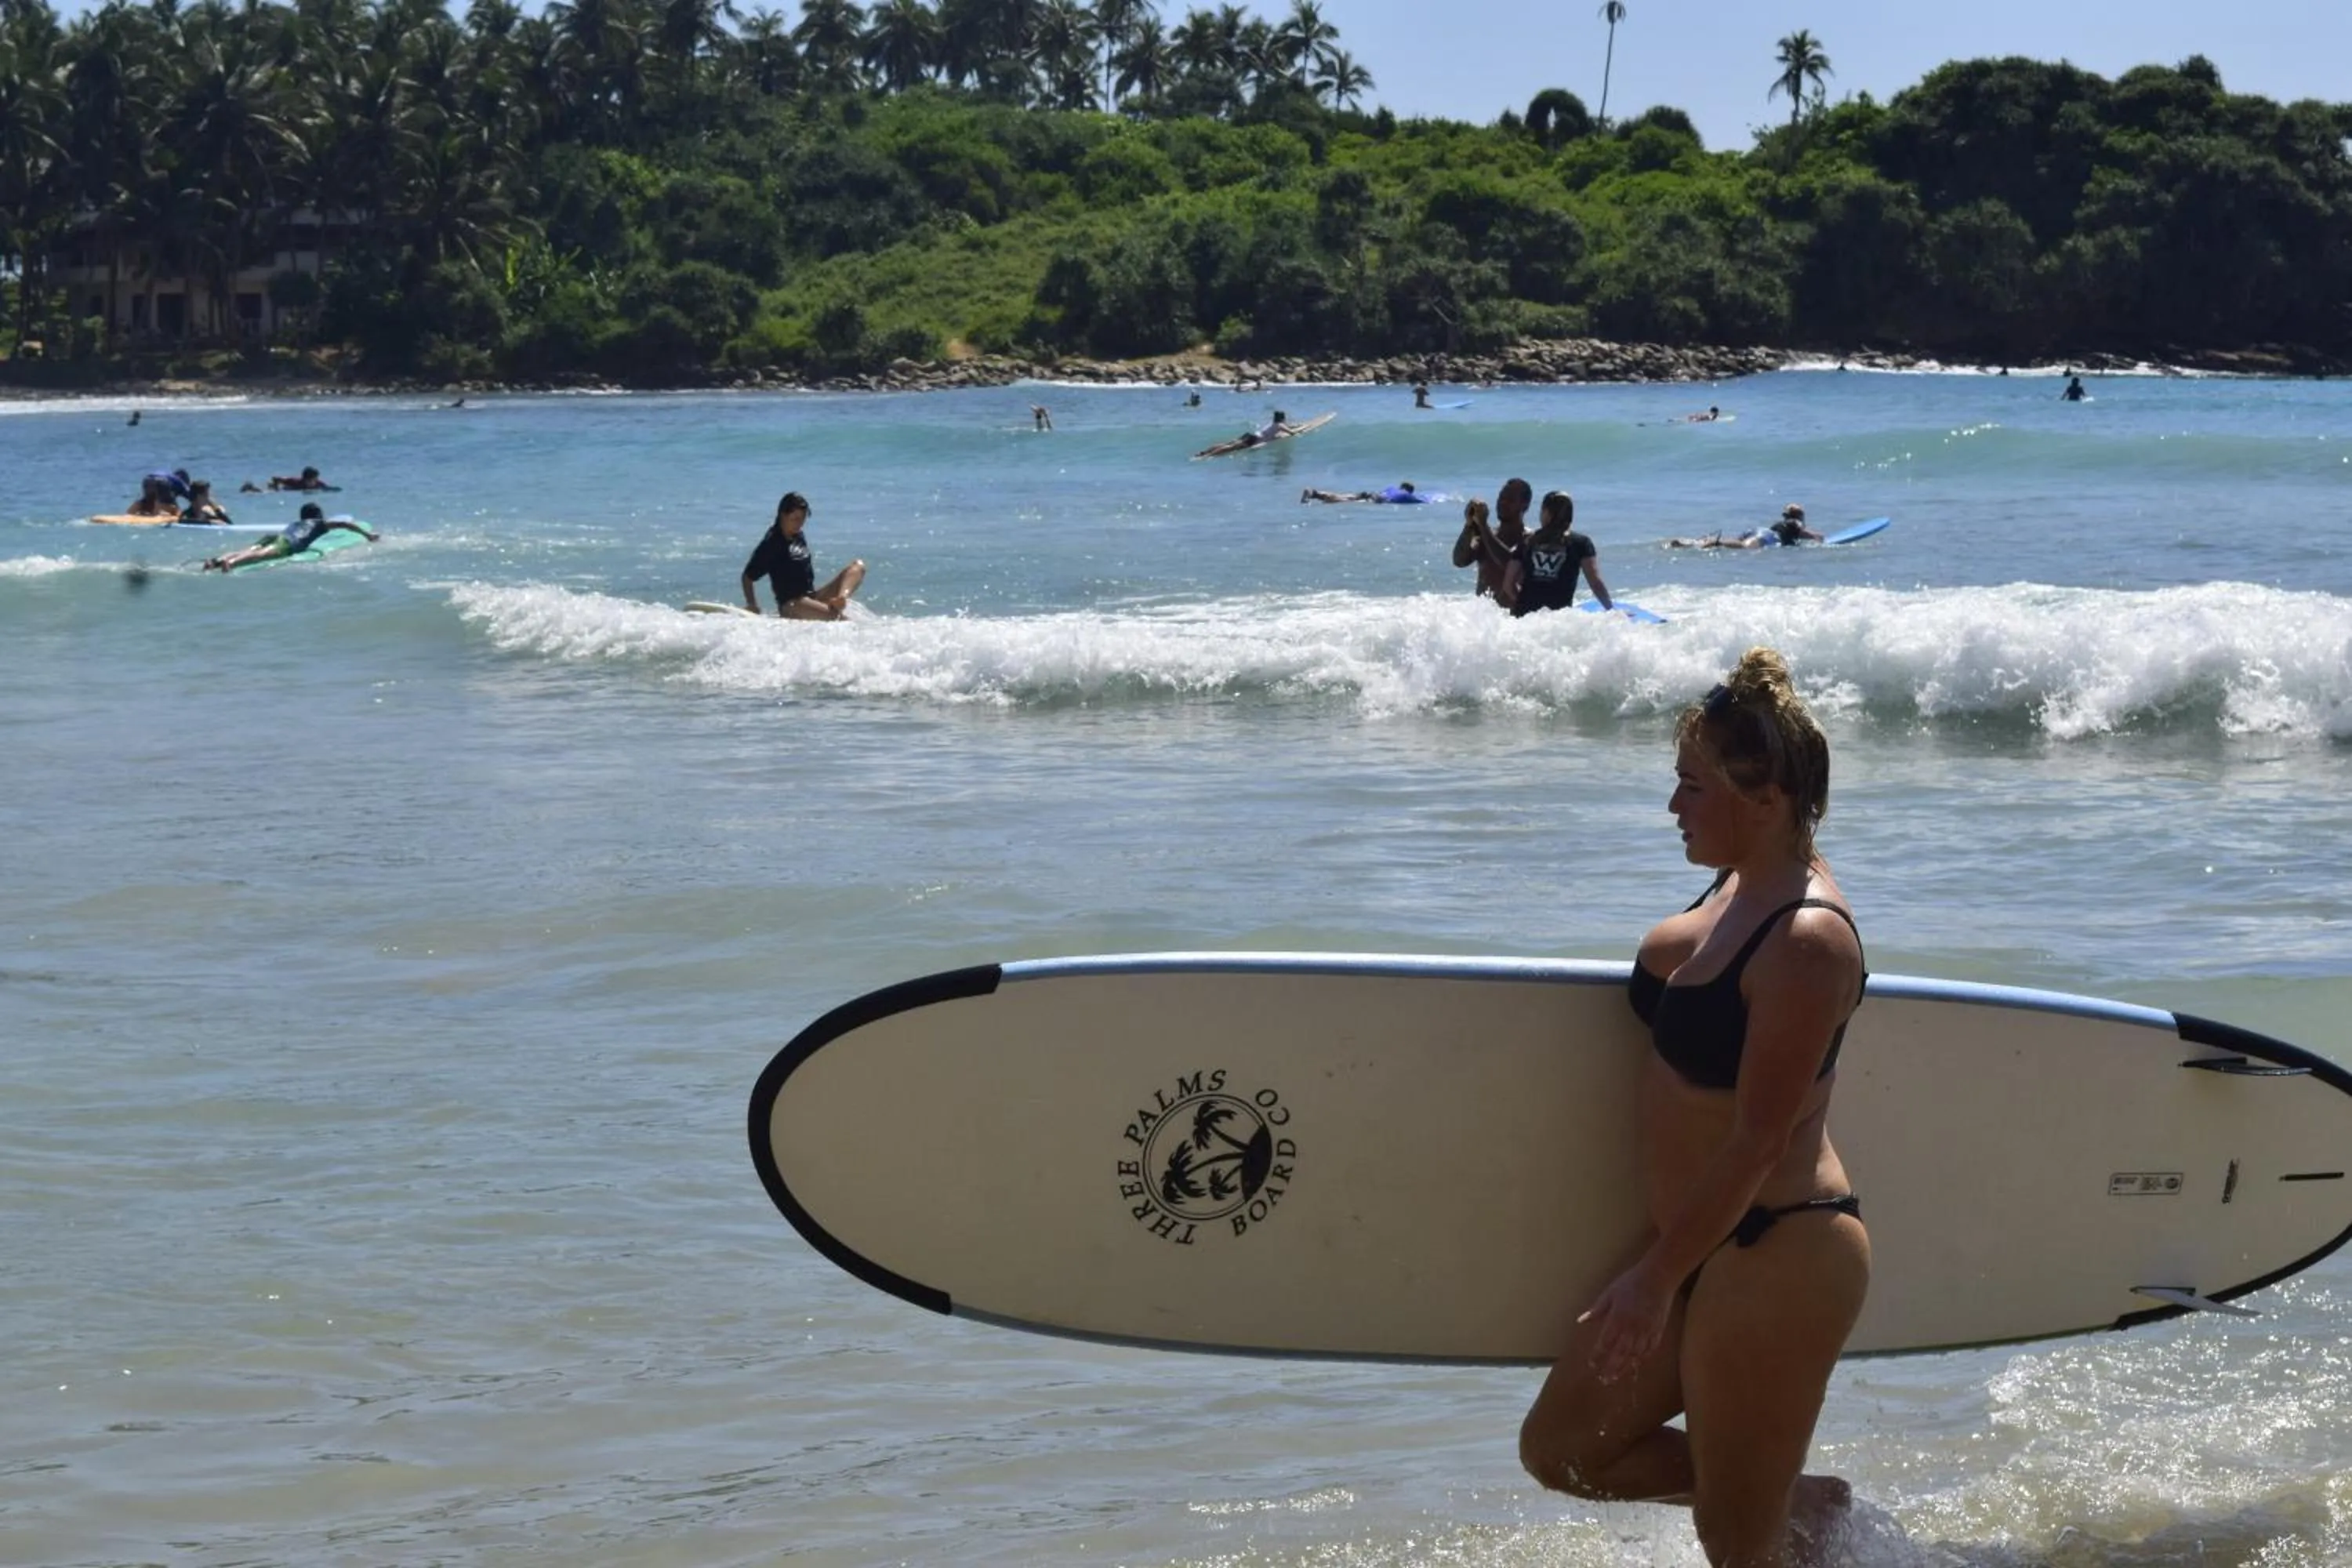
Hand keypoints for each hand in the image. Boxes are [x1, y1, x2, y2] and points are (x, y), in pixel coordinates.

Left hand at [1577, 1262, 1674, 1383]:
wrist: (1659, 1277)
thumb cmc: (1631, 1282)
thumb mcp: (1610, 1293)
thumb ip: (1597, 1309)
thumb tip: (1581, 1321)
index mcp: (1618, 1319)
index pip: (1606, 1342)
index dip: (1598, 1355)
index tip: (1592, 1364)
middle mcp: (1633, 1328)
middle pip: (1620, 1354)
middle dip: (1611, 1368)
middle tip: (1604, 1380)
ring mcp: (1647, 1331)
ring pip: (1636, 1355)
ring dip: (1626, 1367)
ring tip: (1618, 1377)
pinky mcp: (1658, 1330)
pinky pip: (1650, 1349)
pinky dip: (1643, 1358)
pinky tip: (1637, 1364)